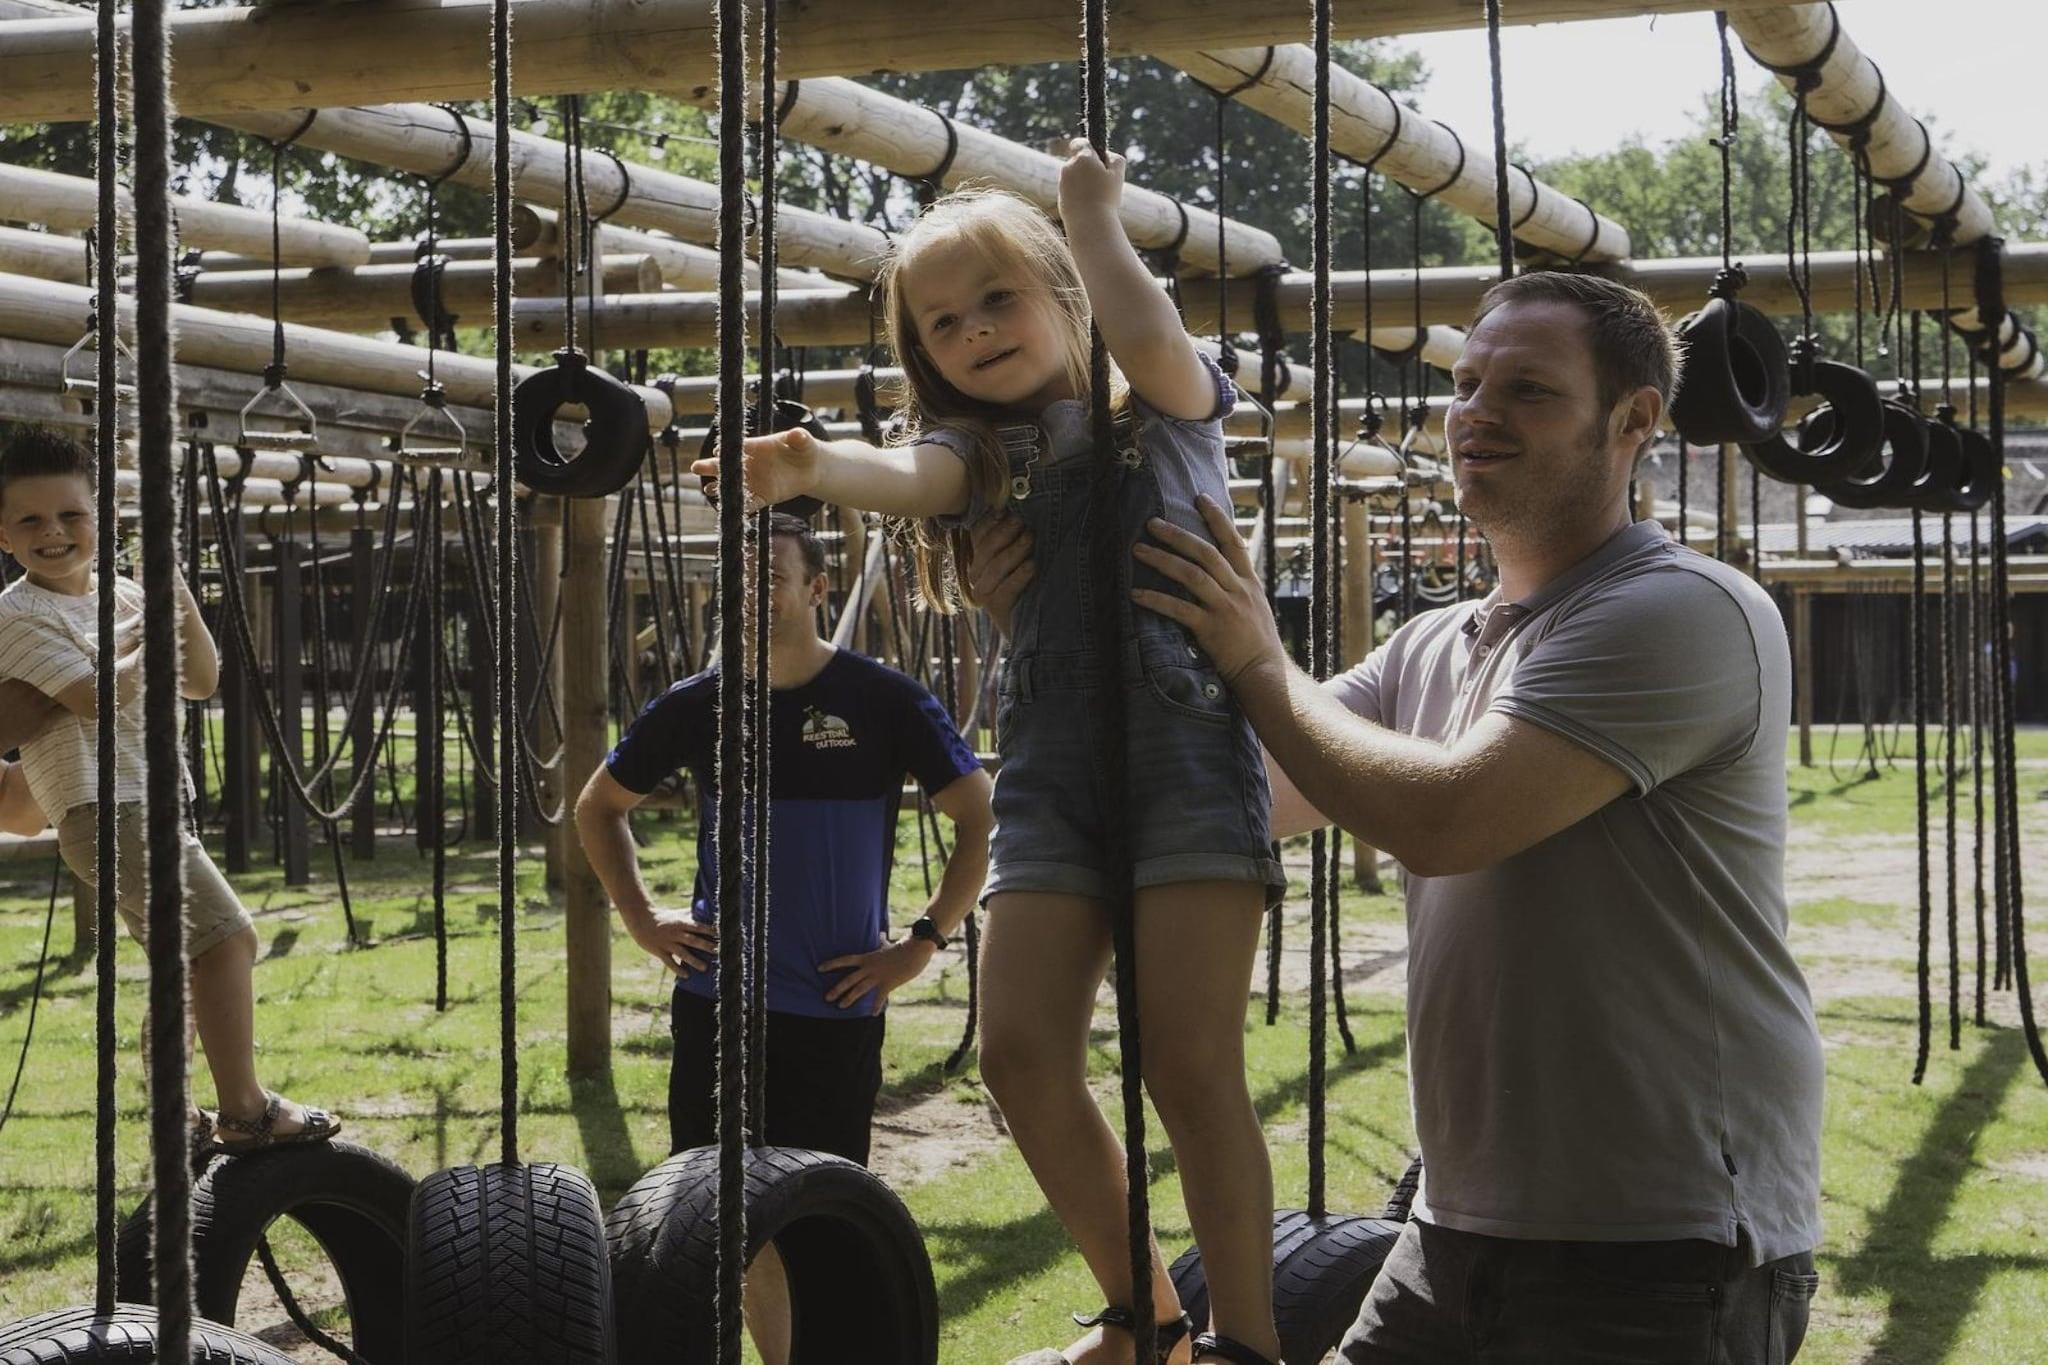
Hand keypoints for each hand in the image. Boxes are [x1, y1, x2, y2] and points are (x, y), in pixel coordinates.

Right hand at [624, 906, 718, 975]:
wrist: (641, 920)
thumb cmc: (662, 917)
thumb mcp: (677, 913)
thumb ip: (691, 914)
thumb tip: (706, 907)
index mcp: (682, 923)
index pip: (699, 927)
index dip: (711, 931)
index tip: (723, 935)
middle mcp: (676, 933)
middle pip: (694, 940)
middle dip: (706, 946)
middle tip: (719, 952)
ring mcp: (668, 943)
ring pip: (683, 953)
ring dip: (694, 961)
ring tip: (705, 968)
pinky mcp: (660, 951)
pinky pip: (670, 962)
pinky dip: (678, 969)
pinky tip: (686, 975)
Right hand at [690, 427, 821, 509]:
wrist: (811, 468)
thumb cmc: (804, 448)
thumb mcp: (803, 441)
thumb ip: (799, 437)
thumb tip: (798, 433)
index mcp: (756, 446)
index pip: (738, 446)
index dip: (728, 449)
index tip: (718, 452)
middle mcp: (751, 464)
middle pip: (727, 465)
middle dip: (711, 466)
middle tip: (696, 468)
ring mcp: (755, 481)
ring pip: (734, 485)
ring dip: (721, 488)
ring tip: (709, 490)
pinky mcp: (763, 497)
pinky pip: (750, 503)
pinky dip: (742, 506)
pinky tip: (732, 509)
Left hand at [819, 937, 935, 1013]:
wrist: (915, 950)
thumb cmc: (902, 947)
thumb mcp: (888, 945)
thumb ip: (882, 942)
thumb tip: (880, 935)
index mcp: (867, 958)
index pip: (845, 960)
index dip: (832, 964)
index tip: (819, 968)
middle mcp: (869, 967)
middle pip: (849, 979)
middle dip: (837, 989)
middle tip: (826, 998)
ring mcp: (878, 976)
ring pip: (860, 989)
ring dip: (849, 998)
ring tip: (840, 1006)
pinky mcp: (888, 983)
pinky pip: (879, 997)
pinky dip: (876, 1006)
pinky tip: (872, 1014)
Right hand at [964, 514, 1032, 637]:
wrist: (1038, 624)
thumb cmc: (1033, 582)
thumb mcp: (1024, 554)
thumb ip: (1017, 535)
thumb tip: (1019, 509)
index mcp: (981, 557)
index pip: (978, 534)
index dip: (990, 521)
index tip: (1006, 510)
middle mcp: (977, 575)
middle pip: (985, 549)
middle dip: (1004, 533)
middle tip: (1023, 523)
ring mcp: (984, 593)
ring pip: (994, 568)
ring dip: (1014, 551)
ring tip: (1031, 539)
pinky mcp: (996, 610)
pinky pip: (1004, 590)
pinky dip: (1018, 576)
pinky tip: (1032, 566)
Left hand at [1057, 138, 1124, 221]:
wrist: (1090, 224)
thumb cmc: (1106, 198)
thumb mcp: (1118, 174)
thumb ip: (1115, 159)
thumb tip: (1107, 156)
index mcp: (1082, 158)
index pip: (1079, 143)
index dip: (1088, 147)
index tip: (1096, 156)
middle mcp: (1068, 167)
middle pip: (1079, 162)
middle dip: (1089, 169)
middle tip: (1103, 183)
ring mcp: (1062, 183)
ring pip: (1075, 178)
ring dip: (1085, 183)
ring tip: (1098, 198)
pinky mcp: (1060, 198)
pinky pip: (1072, 192)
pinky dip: (1080, 196)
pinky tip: (1090, 206)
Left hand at [1129, 495, 1287, 687]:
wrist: (1265, 673)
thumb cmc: (1258, 644)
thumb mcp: (1255, 608)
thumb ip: (1238, 587)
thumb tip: (1219, 571)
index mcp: (1249, 582)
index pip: (1234, 542)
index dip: (1217, 518)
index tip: (1200, 498)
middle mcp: (1239, 590)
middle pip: (1206, 553)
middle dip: (1178, 535)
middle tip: (1152, 523)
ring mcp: (1226, 609)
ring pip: (1191, 575)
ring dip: (1162, 560)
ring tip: (1138, 550)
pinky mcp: (1211, 629)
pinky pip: (1179, 610)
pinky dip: (1156, 600)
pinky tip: (1136, 594)